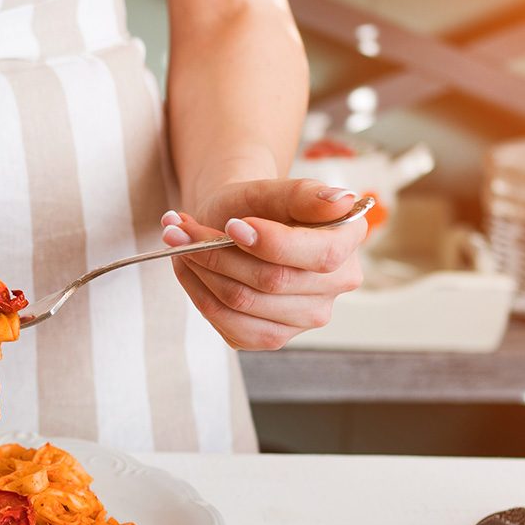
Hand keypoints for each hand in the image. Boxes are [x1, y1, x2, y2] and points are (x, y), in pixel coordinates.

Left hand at [161, 177, 366, 349]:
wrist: (233, 223)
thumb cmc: (255, 204)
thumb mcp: (273, 188)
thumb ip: (305, 193)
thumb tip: (342, 201)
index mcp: (346, 242)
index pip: (319, 255)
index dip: (272, 243)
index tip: (231, 225)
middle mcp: (336, 285)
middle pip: (273, 281)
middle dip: (218, 252)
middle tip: (179, 228)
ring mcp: (306, 316)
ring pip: (244, 303)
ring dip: (201, 271)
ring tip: (178, 242)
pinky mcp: (273, 336)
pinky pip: (229, 325)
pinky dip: (198, 294)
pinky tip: (189, 269)